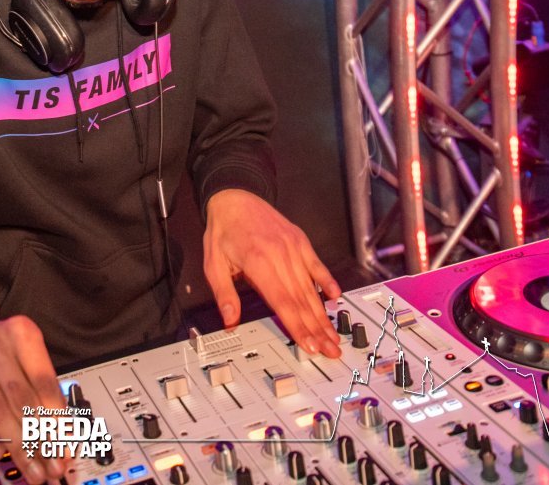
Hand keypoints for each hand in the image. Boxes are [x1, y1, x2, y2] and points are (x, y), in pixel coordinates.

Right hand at [0, 315, 67, 483]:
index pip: (43, 381)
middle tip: (53, 464)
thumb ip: (43, 386)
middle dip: (40, 439)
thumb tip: (62, 431)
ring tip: (33, 468)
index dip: (57, 417)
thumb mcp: (27, 354)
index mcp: (21, 334)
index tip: (66, 443)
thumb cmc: (3, 351)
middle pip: (21, 400)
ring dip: (18, 446)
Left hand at [203, 189, 342, 357]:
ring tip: (333, 334)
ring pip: (311, 287)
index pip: (283, 302)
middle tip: (331, 350)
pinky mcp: (300, 242)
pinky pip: (317, 265)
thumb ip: (224, 294)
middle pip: (302, 300)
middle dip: (318, 329)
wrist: (234, 197)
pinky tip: (335, 297)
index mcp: (259, 262)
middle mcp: (280, 256)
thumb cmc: (224, 230)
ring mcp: (293, 248)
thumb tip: (229, 320)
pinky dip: (327, 282)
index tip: (310, 345)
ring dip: (323, 314)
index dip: (298, 326)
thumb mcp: (213, 263)